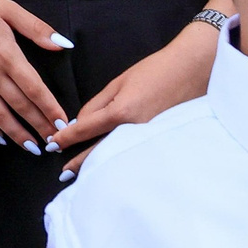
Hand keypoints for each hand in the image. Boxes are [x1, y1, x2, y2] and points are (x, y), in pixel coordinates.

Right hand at [0, 0, 69, 149]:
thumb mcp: (9, 9)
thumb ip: (37, 29)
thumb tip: (62, 45)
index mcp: (6, 54)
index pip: (34, 88)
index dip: (50, 108)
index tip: (63, 124)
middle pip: (20, 106)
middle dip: (40, 126)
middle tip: (54, 142)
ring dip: (17, 134)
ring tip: (32, 147)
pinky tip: (0, 138)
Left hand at [51, 16, 219, 177]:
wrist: (194, 69)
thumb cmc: (157, 70)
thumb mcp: (120, 82)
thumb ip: (97, 104)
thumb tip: (81, 122)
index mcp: (121, 112)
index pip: (85, 130)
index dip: (66, 139)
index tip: (53, 145)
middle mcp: (134, 131)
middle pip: (99, 153)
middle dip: (80, 163)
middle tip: (63, 174)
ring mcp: (149, 139)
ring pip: (117, 158)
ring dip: (100, 167)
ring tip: (83, 178)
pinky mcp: (161, 142)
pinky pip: (135, 155)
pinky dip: (122, 162)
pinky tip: (114, 170)